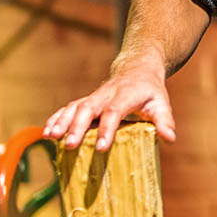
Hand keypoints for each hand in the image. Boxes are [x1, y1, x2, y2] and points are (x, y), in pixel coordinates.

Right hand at [43, 57, 176, 151]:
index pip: (114, 111)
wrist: (137, 69)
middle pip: (88, 108)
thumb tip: (170, 139)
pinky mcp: (86, 101)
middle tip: (70, 145)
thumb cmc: (151, 91)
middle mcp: (106, 94)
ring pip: (74, 107)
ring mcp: (94, 97)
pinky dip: (56, 118)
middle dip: (77, 127)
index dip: (107, 129)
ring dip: (61, 121)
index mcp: (125, 94)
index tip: (101, 148)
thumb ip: (164, 120)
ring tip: (50, 137)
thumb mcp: (161, 103)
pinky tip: (46, 132)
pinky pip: (68, 108)